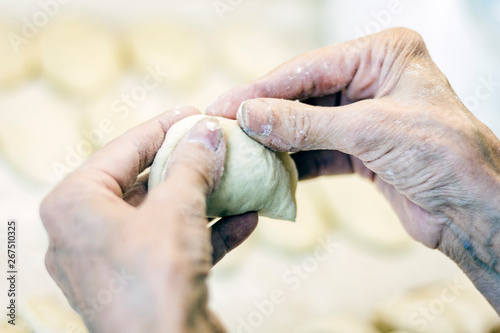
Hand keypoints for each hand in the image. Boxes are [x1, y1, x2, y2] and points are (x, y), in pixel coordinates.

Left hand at [40, 107, 256, 331]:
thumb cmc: (155, 279)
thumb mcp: (177, 208)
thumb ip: (192, 164)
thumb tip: (207, 131)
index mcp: (74, 206)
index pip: (122, 150)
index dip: (163, 127)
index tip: (195, 113)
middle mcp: (86, 232)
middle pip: (144, 183)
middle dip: (188, 165)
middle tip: (217, 143)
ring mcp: (114, 261)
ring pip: (163, 215)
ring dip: (204, 198)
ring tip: (237, 178)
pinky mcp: (142, 284)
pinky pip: (175, 245)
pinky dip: (209, 231)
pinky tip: (247, 219)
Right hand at [207, 28, 499, 311]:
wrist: (474, 209)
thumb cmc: (445, 156)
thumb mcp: (369, 131)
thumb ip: (305, 124)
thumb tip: (251, 116)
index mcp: (382, 55)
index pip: (308, 68)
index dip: (263, 89)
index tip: (226, 105)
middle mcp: (372, 79)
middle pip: (303, 94)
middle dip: (265, 113)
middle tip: (224, 126)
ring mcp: (365, 114)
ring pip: (307, 123)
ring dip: (277, 139)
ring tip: (241, 148)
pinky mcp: (362, 148)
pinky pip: (318, 149)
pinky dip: (295, 160)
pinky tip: (271, 167)